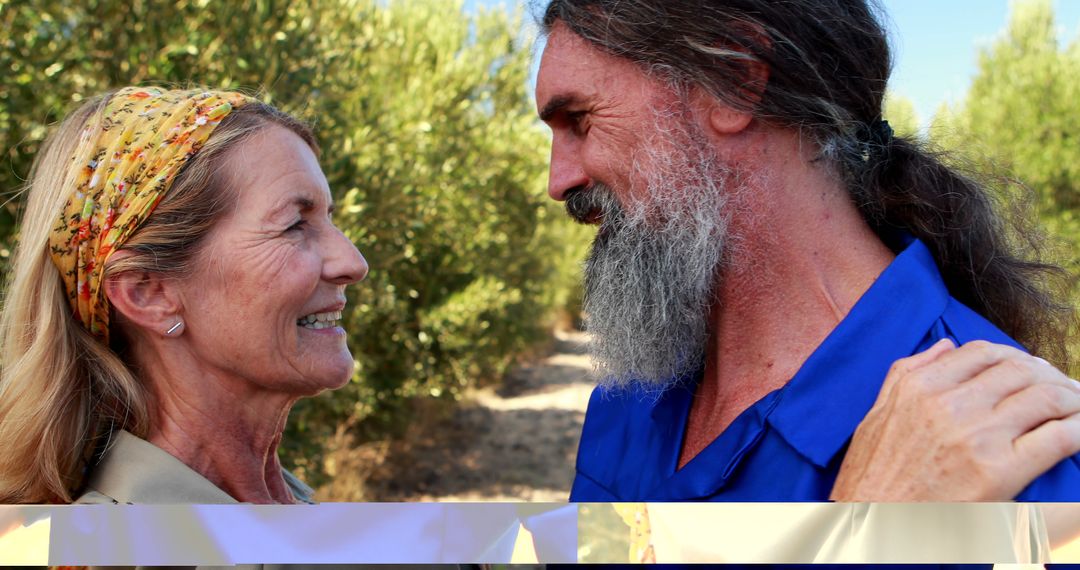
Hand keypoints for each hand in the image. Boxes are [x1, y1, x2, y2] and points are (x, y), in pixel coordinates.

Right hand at [830, 339, 1079, 500]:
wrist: (871, 521)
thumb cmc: (871, 474)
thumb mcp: (875, 412)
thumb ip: (906, 372)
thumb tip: (946, 346)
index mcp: (920, 387)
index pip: (982, 352)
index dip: (1012, 355)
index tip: (1025, 367)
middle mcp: (951, 405)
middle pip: (1020, 369)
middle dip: (1046, 373)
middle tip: (1059, 385)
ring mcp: (978, 437)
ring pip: (1045, 396)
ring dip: (1070, 396)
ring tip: (1076, 404)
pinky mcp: (1001, 472)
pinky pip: (1057, 437)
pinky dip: (1078, 428)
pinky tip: (1079, 429)